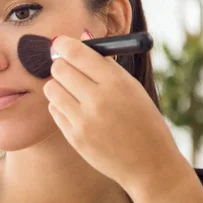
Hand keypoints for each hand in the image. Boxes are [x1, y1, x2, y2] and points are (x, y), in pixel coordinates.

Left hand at [43, 31, 185, 191]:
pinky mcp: (74, 138)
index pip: (77, 53)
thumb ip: (106, 65)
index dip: (63, 44)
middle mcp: (98, 101)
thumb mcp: (133, 88)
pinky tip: (77, 111)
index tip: (60, 43)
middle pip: (59, 68)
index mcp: (117, 83)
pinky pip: (54, 110)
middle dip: (61, 64)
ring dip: (58, 85)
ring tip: (73, 91)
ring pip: (51, 88)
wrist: (150, 165)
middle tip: (67, 68)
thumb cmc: (143, 121)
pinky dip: (61, 106)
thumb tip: (80, 38)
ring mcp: (84, 121)